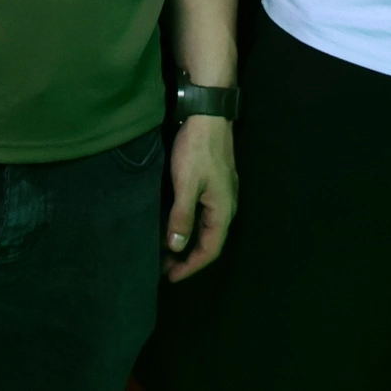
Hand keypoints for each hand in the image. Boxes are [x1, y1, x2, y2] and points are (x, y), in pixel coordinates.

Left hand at [163, 114, 236, 280]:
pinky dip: (190, 225)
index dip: (191, 266)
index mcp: (223, 210)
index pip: (210, 250)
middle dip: (188, 256)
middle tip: (164, 266)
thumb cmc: (197, 150)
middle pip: (210, 241)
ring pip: (207, 227)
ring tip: (166, 249)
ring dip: (188, 240)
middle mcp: (227, 205)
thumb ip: (182, 216)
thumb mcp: (186, 184)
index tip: (171, 276)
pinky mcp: (215, 183)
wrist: (208, 114)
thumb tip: (176, 247)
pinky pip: (204, 214)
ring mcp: (222, 193)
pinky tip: (175, 222)